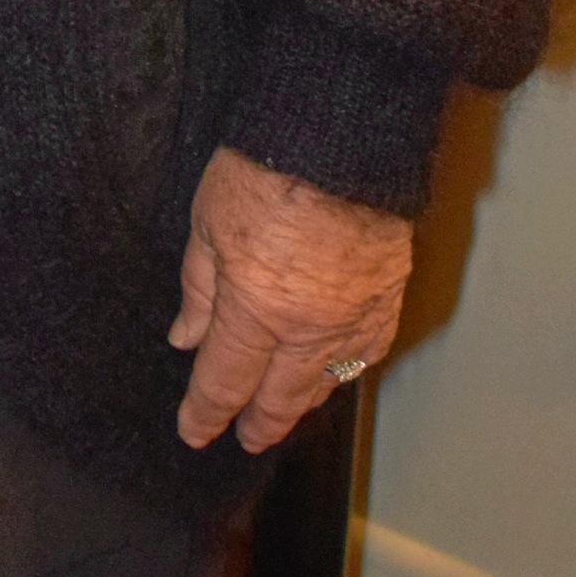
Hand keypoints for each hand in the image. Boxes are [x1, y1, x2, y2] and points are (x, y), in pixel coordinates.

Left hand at [169, 145, 414, 453]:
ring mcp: (355, 314)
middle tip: (245, 439)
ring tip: (283, 413)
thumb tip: (187, 338)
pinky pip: (367, 350)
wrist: (342, 137)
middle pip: (281, 395)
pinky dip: (347, 369)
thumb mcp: (207, 224)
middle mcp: (309, 326)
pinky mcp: (388, 295)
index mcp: (257, 309)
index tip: (195, 432)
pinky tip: (335, 373)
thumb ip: (200, 290)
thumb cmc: (266, 168)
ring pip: (327, 380)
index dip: (207, 412)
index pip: (226, 380)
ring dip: (302, 402)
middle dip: (259, 422)